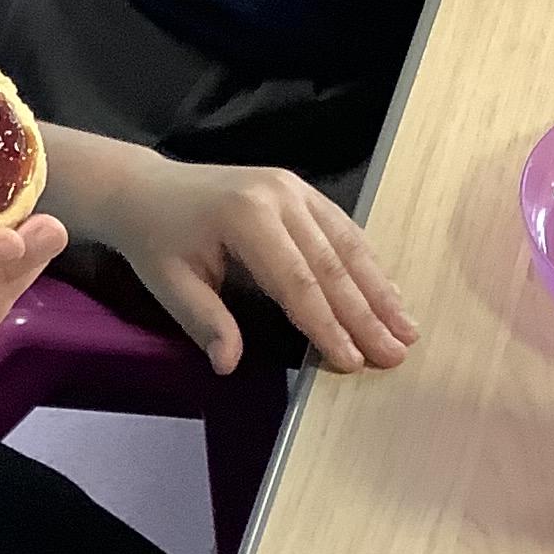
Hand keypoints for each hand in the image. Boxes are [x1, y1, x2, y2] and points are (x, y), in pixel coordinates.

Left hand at [98, 153, 415, 376]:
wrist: (147, 189)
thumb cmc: (156, 239)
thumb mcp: (169, 284)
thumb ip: (204, 322)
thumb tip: (230, 365)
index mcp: (246, 216)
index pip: (298, 282)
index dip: (328, 325)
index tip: (354, 361)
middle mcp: (279, 195)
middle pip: (332, 265)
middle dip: (366, 314)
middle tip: (395, 354)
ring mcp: (294, 188)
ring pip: (347, 245)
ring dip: (379, 290)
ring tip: (406, 329)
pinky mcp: (300, 190)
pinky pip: (342, 229)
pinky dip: (367, 264)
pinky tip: (387, 293)